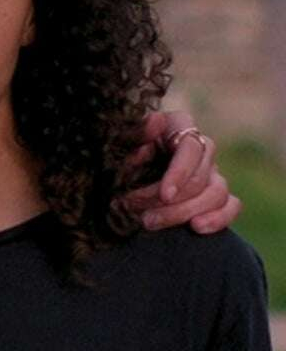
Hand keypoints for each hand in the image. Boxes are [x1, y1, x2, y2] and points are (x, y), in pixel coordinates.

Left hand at [120, 111, 241, 233]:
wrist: (119, 166)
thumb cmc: (120, 147)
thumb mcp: (121, 139)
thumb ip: (136, 133)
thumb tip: (155, 122)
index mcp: (178, 125)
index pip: (190, 149)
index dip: (180, 174)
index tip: (165, 195)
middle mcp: (200, 146)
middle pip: (201, 177)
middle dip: (173, 202)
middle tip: (143, 216)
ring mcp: (211, 170)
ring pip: (216, 193)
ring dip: (186, 213)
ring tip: (153, 223)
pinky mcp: (216, 192)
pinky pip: (231, 204)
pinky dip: (219, 218)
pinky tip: (197, 228)